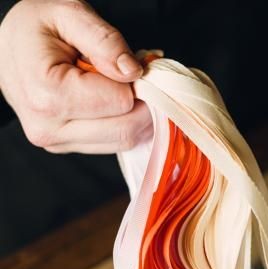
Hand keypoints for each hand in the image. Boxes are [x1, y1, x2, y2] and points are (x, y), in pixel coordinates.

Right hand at [0, 0, 151, 153]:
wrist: (7, 44)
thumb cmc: (36, 26)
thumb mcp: (69, 14)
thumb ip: (105, 40)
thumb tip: (133, 72)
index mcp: (47, 93)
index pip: (121, 101)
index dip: (135, 81)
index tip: (131, 62)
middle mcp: (48, 126)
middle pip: (126, 128)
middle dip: (144, 101)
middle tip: (136, 75)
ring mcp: (55, 141)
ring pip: (124, 140)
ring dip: (136, 113)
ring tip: (118, 83)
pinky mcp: (64, 146)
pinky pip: (112, 143)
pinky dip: (123, 121)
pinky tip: (110, 97)